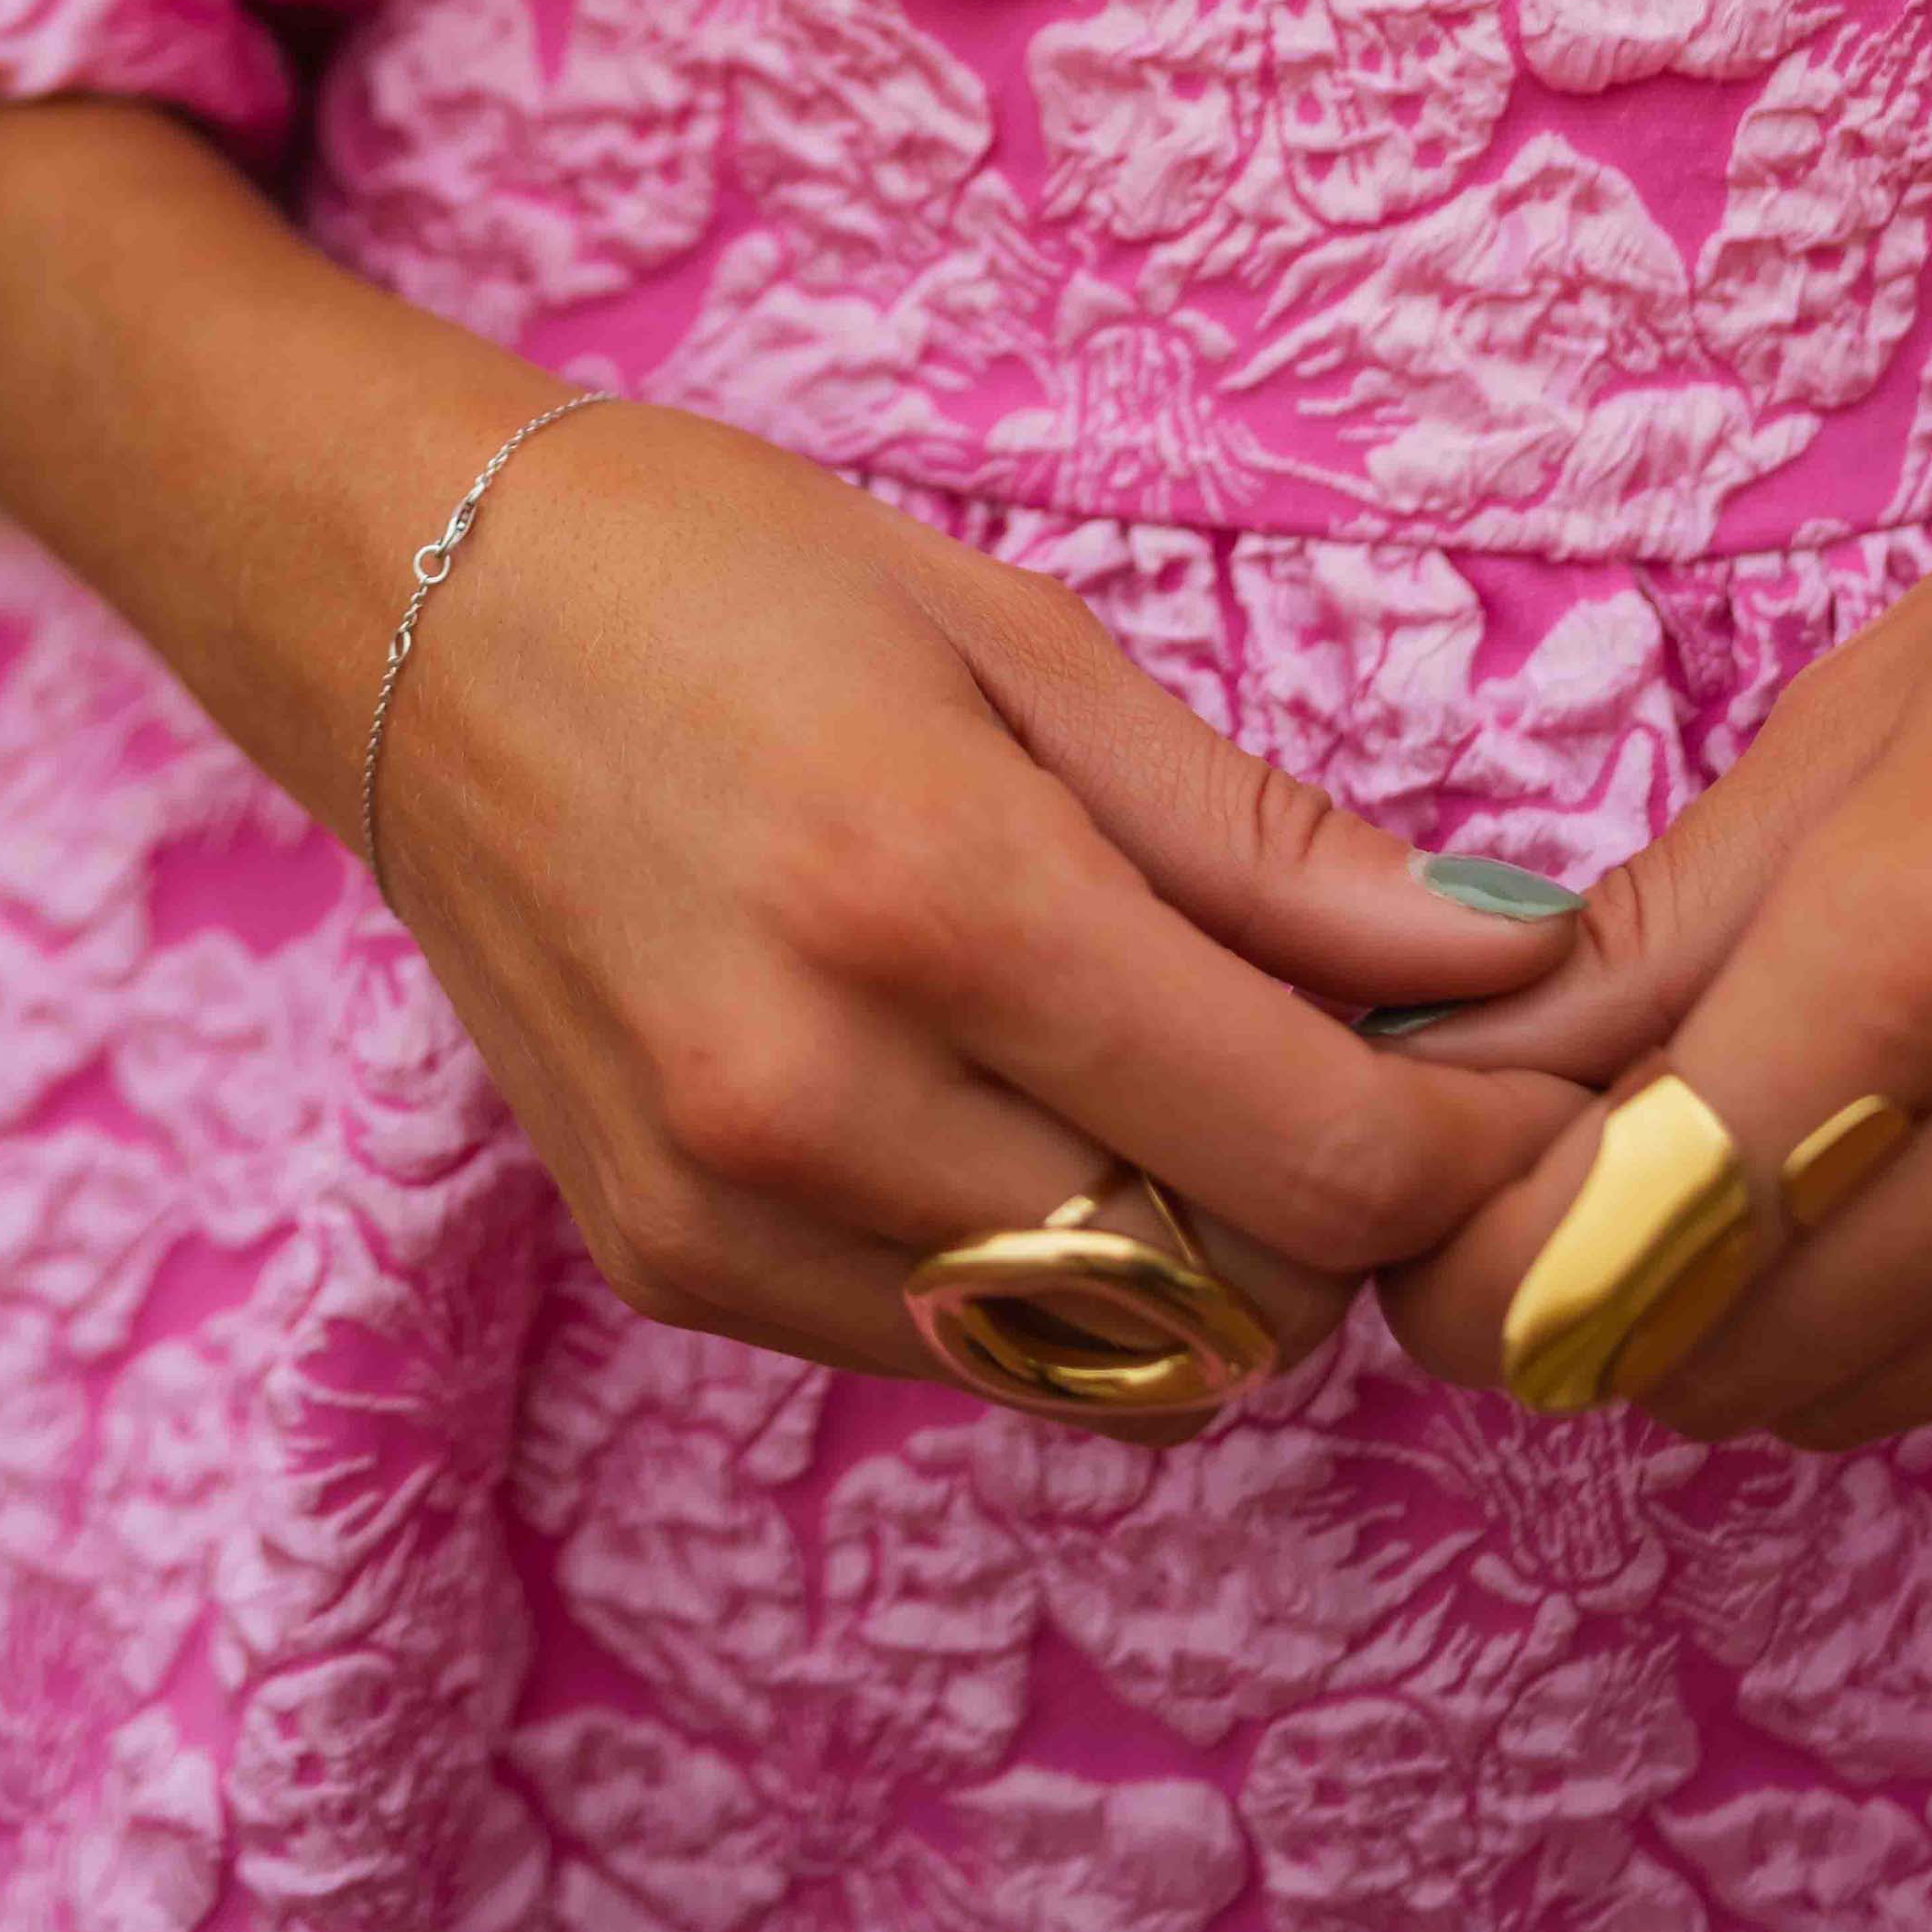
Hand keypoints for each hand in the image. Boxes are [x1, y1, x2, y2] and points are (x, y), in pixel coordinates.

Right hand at [381, 399, 1593, 1392]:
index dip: (1466, 1154)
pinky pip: (946, 1347)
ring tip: (1190, 1085)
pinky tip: (1022, 1114)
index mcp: (933, 896)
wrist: (410, 609)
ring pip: (1096, 1356)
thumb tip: (1503, 962)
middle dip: (1338, 1207)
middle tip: (1363, 1069)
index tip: (1521, 1090)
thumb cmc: (725, 574)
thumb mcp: (1019, 641)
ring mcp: (723, 1202)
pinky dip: (1042, 1275)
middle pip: (1224, 1288)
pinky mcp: (665, 1262)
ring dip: (1198, 1258)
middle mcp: (814, 1089)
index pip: (1308, 1158)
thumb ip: (1262, 843)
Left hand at [1366, 220, 1931, 1444]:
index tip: (1428, 1239)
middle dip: (1598, 1304)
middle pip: (1739, 1352)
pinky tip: (1919, 1160)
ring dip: (1756, 1322)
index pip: (1637, 1226)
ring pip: (1878, 1391)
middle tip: (1550, 1200)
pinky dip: (1925, 1306)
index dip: (1488, 1269)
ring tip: (1724, 1170)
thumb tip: (1464, 1077)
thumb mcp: (1862, 699)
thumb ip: (1655, 930)